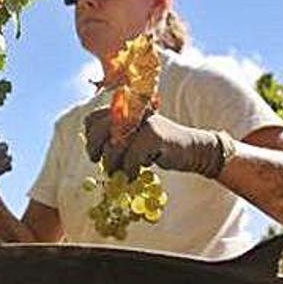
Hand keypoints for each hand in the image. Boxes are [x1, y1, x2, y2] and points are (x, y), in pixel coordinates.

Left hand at [83, 107, 234, 178]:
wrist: (193, 150)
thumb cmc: (158, 148)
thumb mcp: (133, 141)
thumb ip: (115, 139)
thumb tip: (93, 151)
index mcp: (125, 110)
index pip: (93, 119)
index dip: (89, 137)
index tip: (95, 153)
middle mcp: (132, 111)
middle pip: (100, 129)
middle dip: (95, 149)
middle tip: (99, 162)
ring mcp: (144, 122)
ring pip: (114, 146)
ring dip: (114, 165)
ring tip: (122, 173)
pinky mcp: (155, 135)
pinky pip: (132, 157)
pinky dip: (131, 170)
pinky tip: (136, 173)